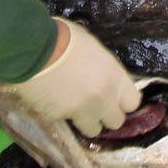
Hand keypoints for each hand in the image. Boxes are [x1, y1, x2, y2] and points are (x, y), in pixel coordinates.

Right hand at [7, 17, 139, 136]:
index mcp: (115, 78)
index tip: (114, 98)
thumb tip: (102, 75)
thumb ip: (104, 69)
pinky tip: (52, 101)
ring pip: (93, 130)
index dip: (123, 102)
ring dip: (86, 121)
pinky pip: (65, 123)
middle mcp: (103, 99)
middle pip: (116, 121)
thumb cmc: (65, 37)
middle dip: (106, 115)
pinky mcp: (59, 119)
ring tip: (74, 107)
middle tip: (94, 105)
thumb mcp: (94, 48)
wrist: (34, 49)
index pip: (133, 103)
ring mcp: (82, 112)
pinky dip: (61, 115)